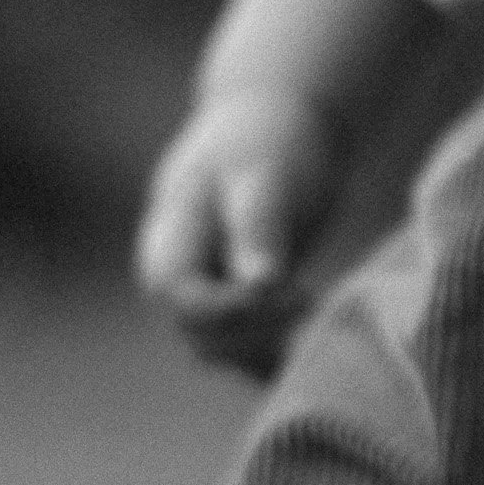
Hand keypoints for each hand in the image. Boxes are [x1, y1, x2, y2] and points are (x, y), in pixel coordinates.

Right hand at [135, 88, 340, 377]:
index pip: (177, 296)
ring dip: (263, 349)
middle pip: (195, 332)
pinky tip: (308, 346)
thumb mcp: (265, 177)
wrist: (277, 129)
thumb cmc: (269, 144)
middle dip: (251, 332)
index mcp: (171, 236)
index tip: (290, 289)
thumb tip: (260, 285)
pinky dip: (273, 355)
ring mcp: (204, 290)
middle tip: (308, 299)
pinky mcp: (236, 303)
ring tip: (312, 317)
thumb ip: (258, 228)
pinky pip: (245, 350)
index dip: (226, 309)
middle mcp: (179, 272)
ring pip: (218, 348)